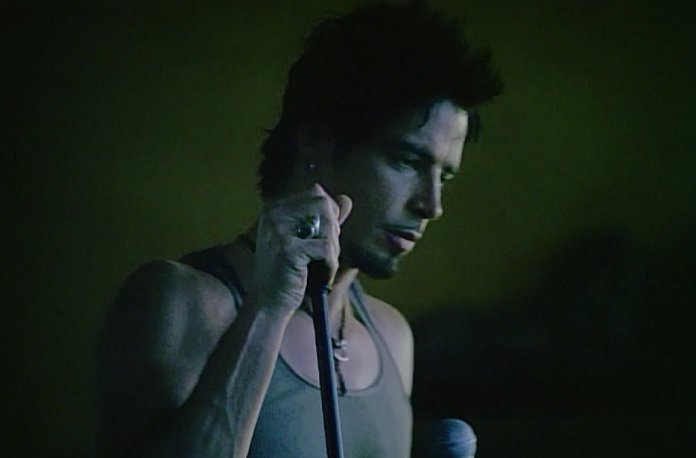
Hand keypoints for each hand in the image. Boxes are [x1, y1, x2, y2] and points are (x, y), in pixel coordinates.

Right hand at [253, 183, 351, 313]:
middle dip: (333, 230)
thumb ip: (326, 220)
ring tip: (322, 268)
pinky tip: (321, 278)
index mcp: (275, 209)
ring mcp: (279, 231)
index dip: (329, 215)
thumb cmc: (287, 274)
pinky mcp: (288, 250)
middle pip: (323, 204)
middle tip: (325, 254)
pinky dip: (331, 266)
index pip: (316, 193)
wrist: (267, 304)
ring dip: (333, 251)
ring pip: (327, 225)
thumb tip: (346, 199)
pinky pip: (326, 249)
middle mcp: (274, 214)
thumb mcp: (306, 242)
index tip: (323, 239)